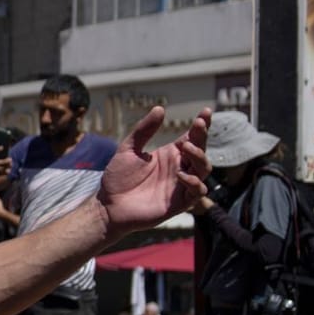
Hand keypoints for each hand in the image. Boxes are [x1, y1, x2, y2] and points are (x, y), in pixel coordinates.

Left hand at [98, 107, 210, 235]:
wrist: (108, 206)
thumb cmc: (119, 178)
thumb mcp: (129, 149)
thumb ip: (144, 131)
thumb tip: (160, 108)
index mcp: (170, 155)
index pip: (192, 138)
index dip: (201, 126)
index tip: (205, 112)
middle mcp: (179, 168)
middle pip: (201, 151)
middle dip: (202, 137)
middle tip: (196, 125)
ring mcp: (181, 186)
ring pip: (204, 170)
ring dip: (199, 157)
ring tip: (185, 147)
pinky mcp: (179, 203)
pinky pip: (197, 192)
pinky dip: (194, 182)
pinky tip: (181, 175)